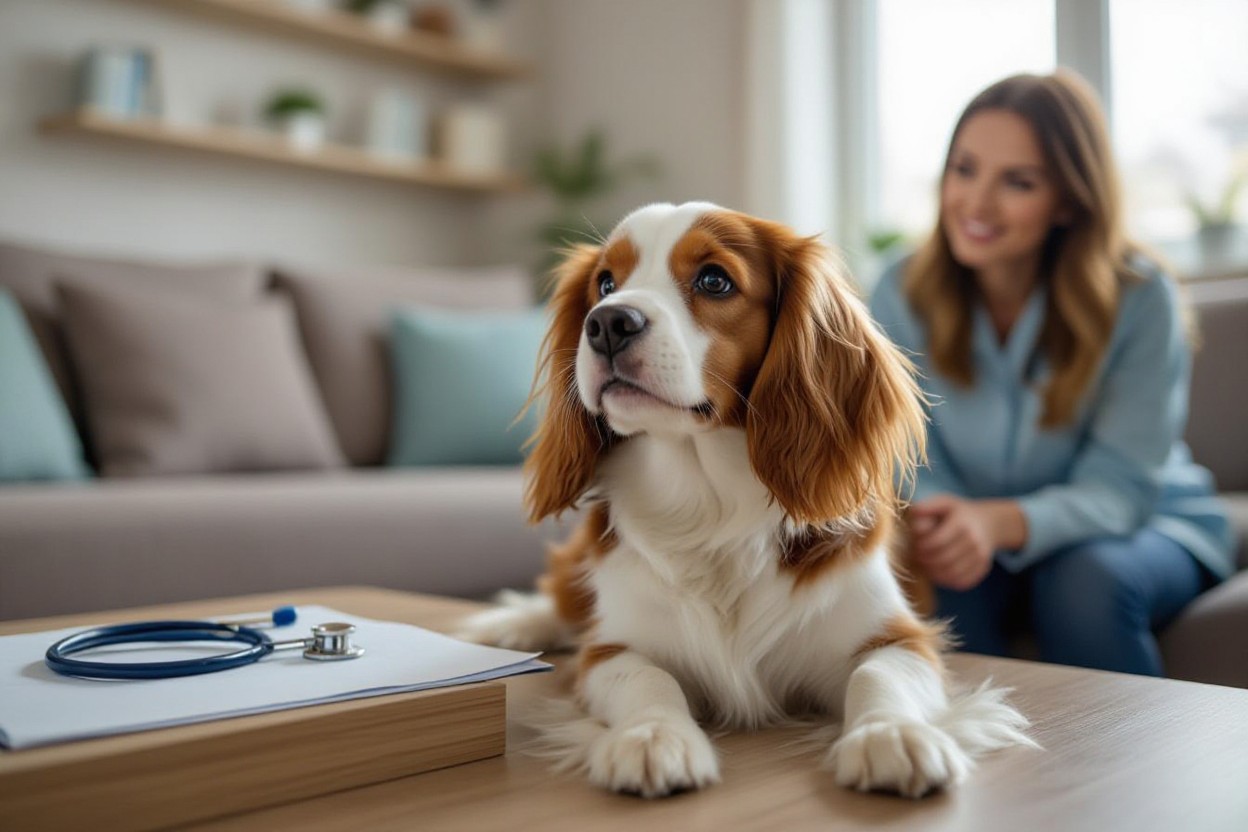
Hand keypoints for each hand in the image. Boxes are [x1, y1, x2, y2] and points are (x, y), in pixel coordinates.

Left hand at [906, 496, 1025, 590]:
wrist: (988, 523)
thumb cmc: (957, 513)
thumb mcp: (944, 502)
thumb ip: (927, 507)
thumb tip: (913, 513)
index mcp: (962, 522)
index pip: (936, 541)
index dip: (921, 547)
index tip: (915, 545)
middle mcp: (974, 540)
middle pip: (943, 559)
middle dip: (925, 561)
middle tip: (917, 557)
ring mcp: (980, 556)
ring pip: (951, 574)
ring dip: (933, 573)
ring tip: (925, 565)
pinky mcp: (982, 568)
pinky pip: (961, 582)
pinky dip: (946, 581)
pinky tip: (938, 572)